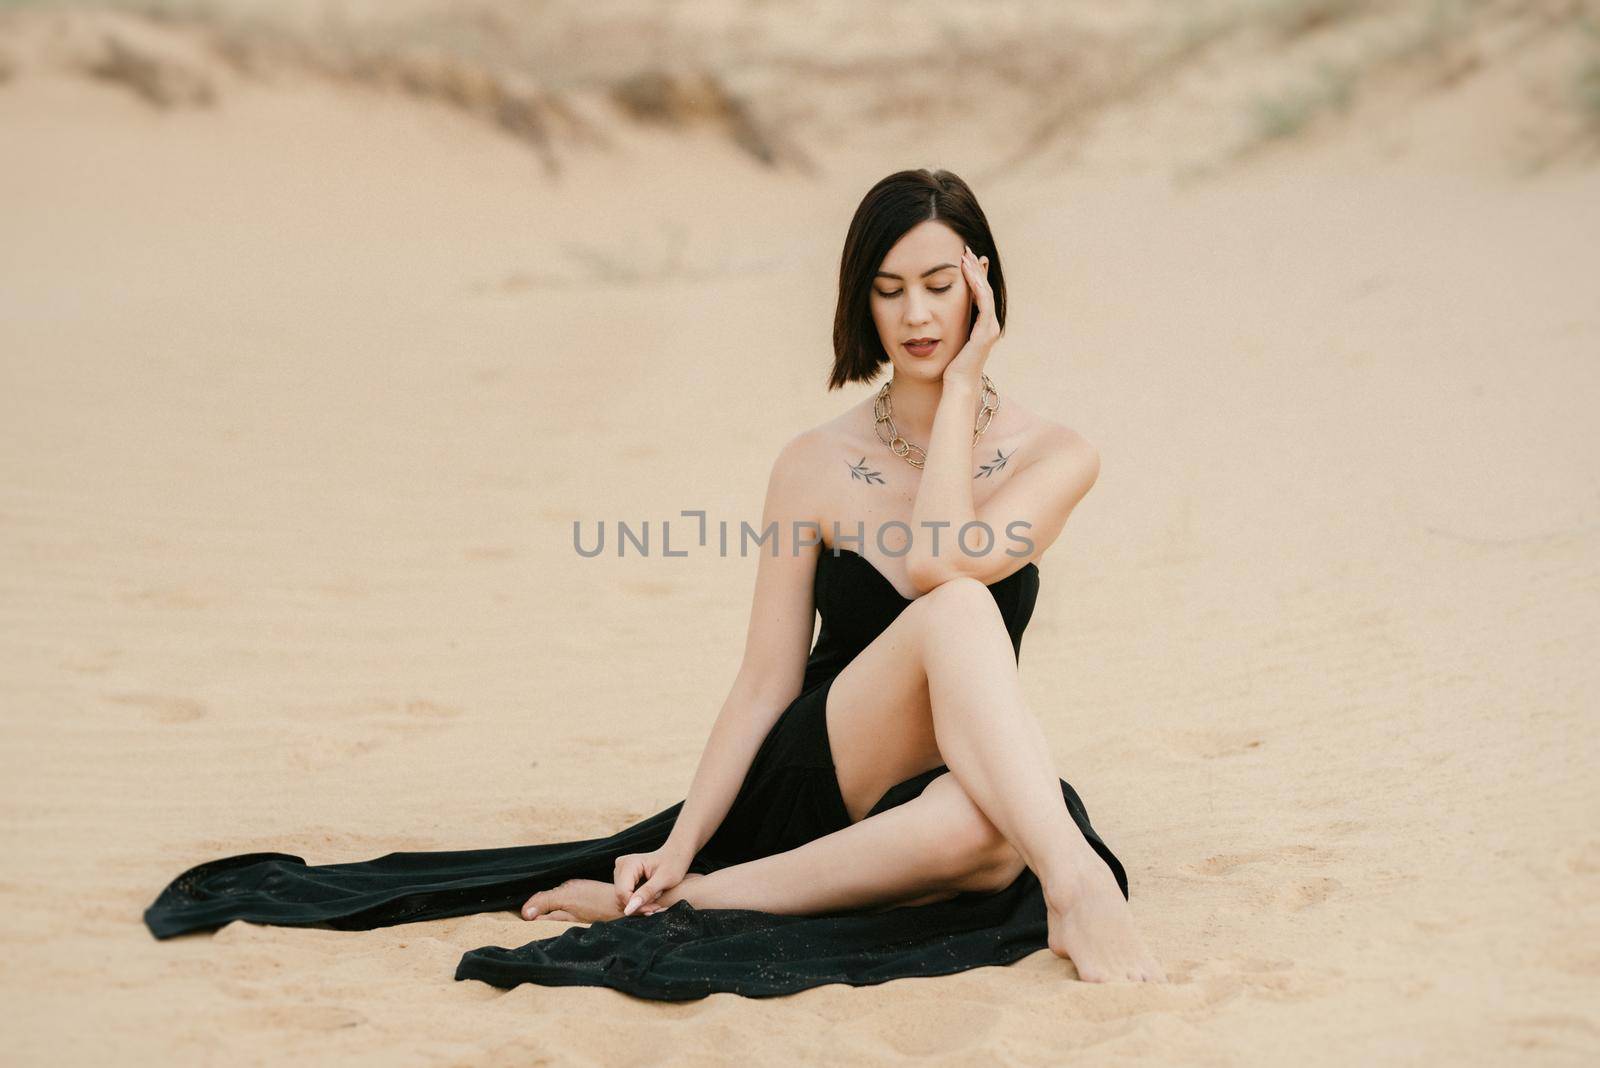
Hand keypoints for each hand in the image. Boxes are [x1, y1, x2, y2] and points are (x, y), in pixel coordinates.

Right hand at [613, 845, 690, 916]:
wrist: (675, 856)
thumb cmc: (673, 864)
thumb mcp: (664, 880)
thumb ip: (646, 893)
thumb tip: (628, 910)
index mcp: (628, 863)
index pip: (622, 893)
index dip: (636, 906)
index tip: (653, 909)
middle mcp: (621, 866)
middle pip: (621, 897)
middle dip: (639, 906)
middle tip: (656, 907)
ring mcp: (620, 871)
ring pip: (622, 898)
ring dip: (639, 905)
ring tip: (655, 902)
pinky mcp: (623, 878)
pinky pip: (625, 896)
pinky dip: (638, 901)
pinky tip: (650, 899)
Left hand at [941, 243, 998, 387]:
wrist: (956, 385)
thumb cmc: (951, 367)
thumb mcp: (951, 340)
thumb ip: (952, 326)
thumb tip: (941, 314)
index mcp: (983, 325)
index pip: (980, 294)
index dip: (974, 275)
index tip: (964, 258)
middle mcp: (990, 325)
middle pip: (985, 289)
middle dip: (975, 268)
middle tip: (966, 249)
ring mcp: (990, 328)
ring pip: (985, 292)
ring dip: (975, 272)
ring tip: (965, 256)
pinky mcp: (985, 332)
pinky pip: (983, 302)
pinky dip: (976, 285)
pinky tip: (967, 272)